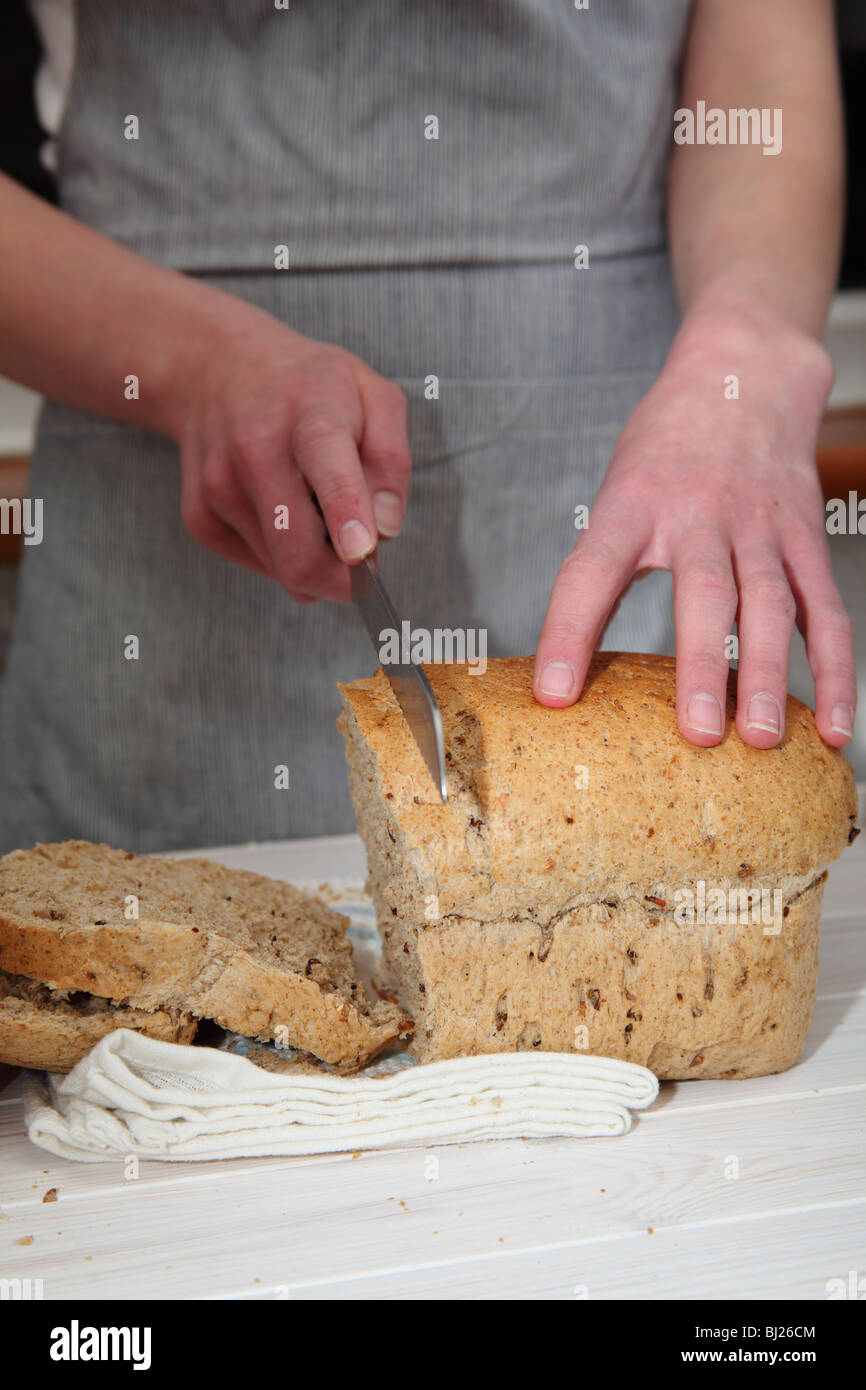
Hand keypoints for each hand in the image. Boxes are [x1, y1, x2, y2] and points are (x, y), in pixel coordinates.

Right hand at [175, 302, 410, 602]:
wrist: (215, 369)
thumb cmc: (309, 388)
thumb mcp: (372, 397)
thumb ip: (391, 461)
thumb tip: (386, 529)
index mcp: (308, 412)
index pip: (324, 461)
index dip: (345, 511)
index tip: (360, 551)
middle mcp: (254, 449)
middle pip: (296, 549)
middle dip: (341, 578)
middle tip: (361, 557)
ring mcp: (219, 487)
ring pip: (283, 569)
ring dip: (314, 558)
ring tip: (312, 507)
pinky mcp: (199, 517)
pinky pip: (260, 567)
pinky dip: (283, 554)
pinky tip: (281, 510)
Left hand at [533, 306, 855, 748]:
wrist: (745, 375)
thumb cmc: (667, 449)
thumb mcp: (617, 491)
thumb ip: (603, 565)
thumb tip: (569, 664)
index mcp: (634, 504)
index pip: (591, 571)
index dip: (568, 633)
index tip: (555, 695)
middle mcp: (700, 513)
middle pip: (703, 593)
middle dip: (702, 666)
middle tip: (699, 736)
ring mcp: (761, 525)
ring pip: (770, 605)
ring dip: (771, 676)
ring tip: (765, 741)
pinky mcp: (806, 538)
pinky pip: (826, 610)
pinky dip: (834, 670)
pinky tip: (833, 726)